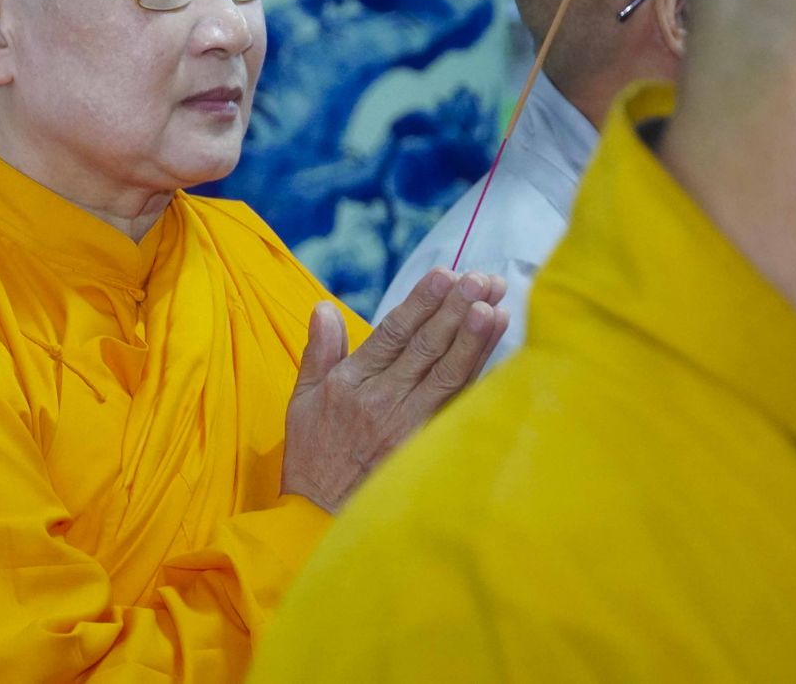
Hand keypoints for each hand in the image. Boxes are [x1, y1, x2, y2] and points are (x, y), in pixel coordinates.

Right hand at [281, 269, 507, 513]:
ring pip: (446, 374)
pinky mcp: (424, 450)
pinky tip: (495, 359)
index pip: (392, 333)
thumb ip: (318, 352)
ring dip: (473, 339)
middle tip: (483, 280)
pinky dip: (476, 381)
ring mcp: (405, 427)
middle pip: (425, 348)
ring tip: (494, 307)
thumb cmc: (312, 459)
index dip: (421, 303)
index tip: (445, 275)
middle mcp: (380, 401)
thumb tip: (324, 309)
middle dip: (455, 310)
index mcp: (349, 384)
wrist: (317, 521)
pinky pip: (455, 410)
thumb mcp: (300, 401)